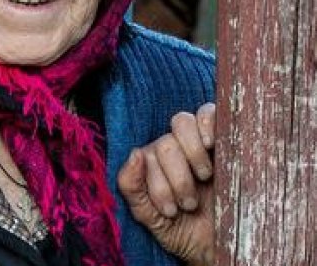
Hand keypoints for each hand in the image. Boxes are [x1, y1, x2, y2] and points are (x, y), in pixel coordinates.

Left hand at [117, 103, 215, 265]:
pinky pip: (209, 111)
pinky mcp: (223, 137)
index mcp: (151, 163)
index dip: (159, 184)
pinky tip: (211, 145)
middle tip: (190, 204)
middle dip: (178, 178)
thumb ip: (132, 188)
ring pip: (182, 122)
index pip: (146, 155)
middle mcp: (172, 148)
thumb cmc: (184, 231)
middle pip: (166, 143)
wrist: (222, 244)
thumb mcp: (150, 217)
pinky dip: (208, 123)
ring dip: (192, 153)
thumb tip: (135, 153)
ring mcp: (197, 141)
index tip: (171, 211)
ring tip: (204, 179)